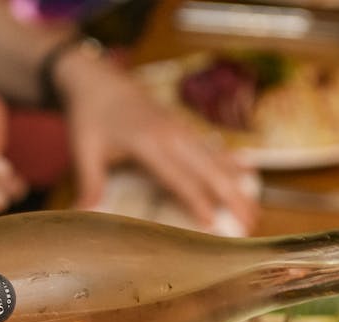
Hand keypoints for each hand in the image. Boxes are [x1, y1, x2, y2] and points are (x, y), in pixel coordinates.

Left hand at [54, 48, 258, 230]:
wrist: (97, 79)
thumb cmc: (89, 115)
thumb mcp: (84, 148)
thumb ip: (88, 183)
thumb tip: (83, 216)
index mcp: (148, 143)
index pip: (178, 178)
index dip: (197, 201)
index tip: (214, 224)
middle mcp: (171, 135)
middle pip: (208, 170)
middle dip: (231, 197)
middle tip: (250, 224)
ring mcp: (180, 129)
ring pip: (216, 160)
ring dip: (237, 184)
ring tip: (255, 210)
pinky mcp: (183, 126)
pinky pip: (211, 147)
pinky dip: (230, 161)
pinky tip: (249, 171)